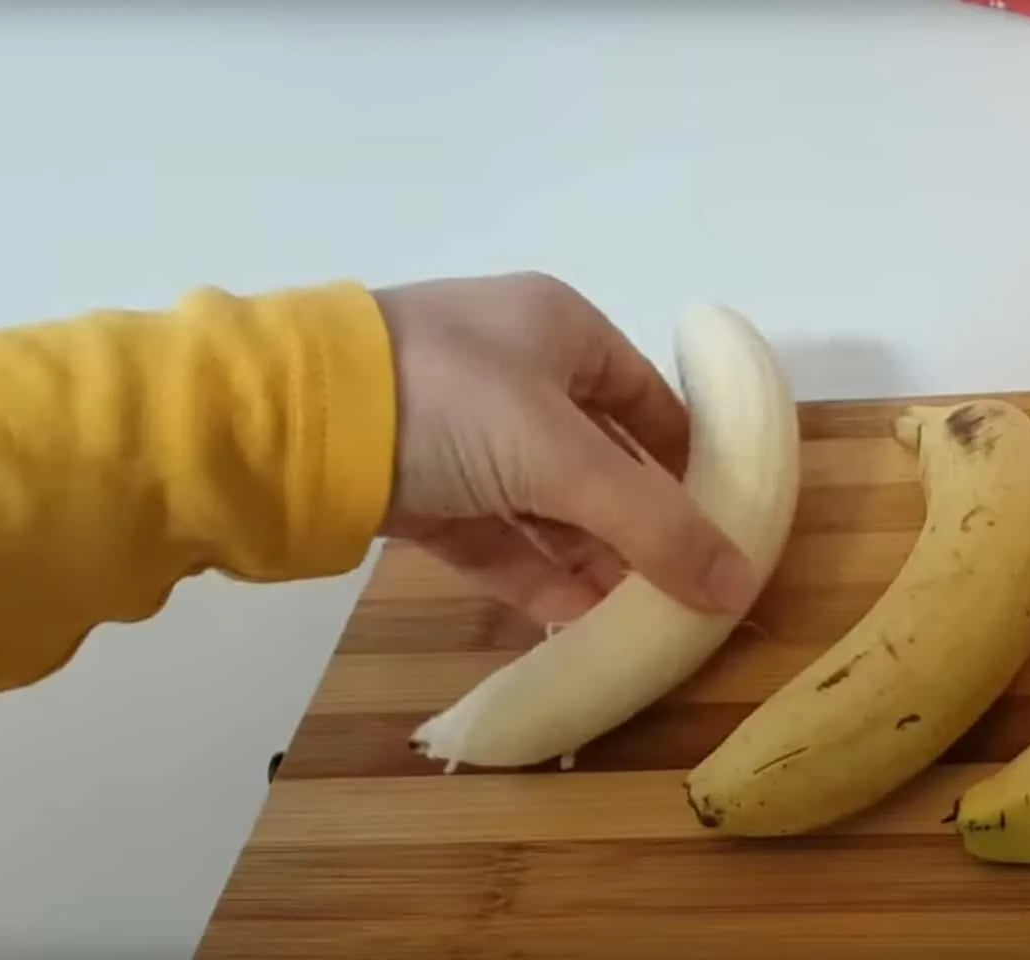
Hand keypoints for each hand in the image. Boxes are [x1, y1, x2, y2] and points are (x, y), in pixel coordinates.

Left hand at [373, 272, 760, 622]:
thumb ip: (657, 528)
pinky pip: (495, 534)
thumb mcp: (564, 461)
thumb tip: (741, 588)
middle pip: (600, 461)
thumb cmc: (449, 404)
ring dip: (588, 560)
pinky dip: (532, 573)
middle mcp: (515, 372)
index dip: (689, 464)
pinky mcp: (419, 487)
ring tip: (632, 622)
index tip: (722, 529)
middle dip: (638, 529)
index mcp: (559, 330)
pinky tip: (571, 620)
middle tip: (678, 592)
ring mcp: (461, 431)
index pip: (648, 400)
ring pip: (546, 504)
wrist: (288, 423)